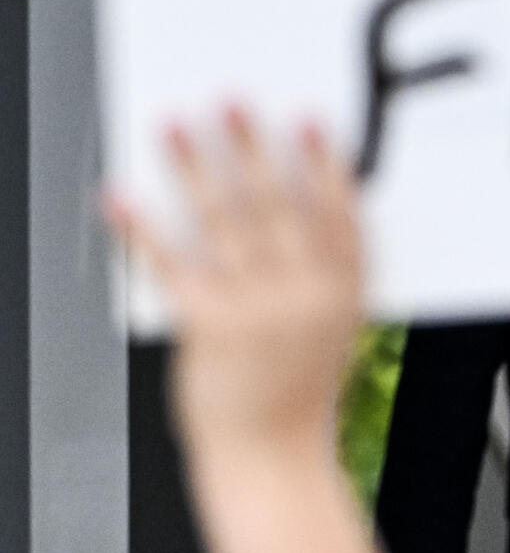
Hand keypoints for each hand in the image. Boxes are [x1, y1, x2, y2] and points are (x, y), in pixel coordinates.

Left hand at [106, 108, 373, 552]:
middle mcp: (300, 287)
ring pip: (222, 219)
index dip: (322, 160)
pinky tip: (125, 196)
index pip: (336, 209)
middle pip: (274, 200)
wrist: (271, 453)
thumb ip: (331, 268)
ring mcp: (254, 303)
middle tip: (233, 99)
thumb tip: (320, 204)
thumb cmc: (301, 389)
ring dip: (196, 167)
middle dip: (250, 145)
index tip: (307, 117)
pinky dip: (145, 227)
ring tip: (177, 126)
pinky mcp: (206, 323)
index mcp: (342, 285)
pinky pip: (172, 263)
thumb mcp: (340, 323)